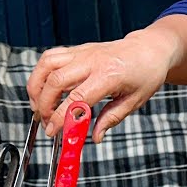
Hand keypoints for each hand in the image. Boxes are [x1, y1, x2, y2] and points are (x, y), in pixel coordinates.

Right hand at [27, 26, 180, 141]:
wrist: (150, 49)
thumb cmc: (146, 74)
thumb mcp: (134, 101)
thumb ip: (111, 119)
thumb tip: (95, 137)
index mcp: (109, 75)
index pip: (77, 99)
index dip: (60, 117)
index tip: (53, 131)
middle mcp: (92, 61)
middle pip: (56, 81)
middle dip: (44, 105)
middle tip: (46, 122)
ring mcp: (83, 52)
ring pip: (47, 65)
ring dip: (36, 86)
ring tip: (38, 106)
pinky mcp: (78, 49)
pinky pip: (50, 57)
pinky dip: (41, 73)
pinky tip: (44, 88)